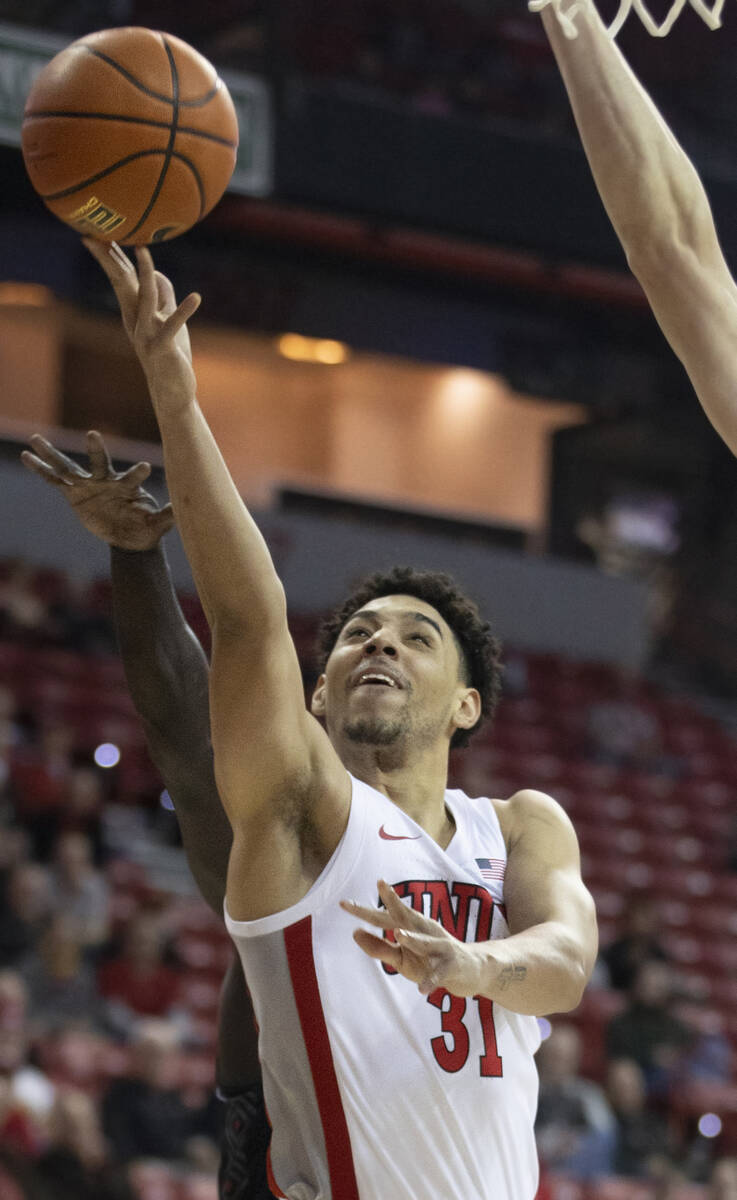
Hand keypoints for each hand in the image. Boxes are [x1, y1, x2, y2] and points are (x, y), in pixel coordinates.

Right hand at [21, 430, 173, 550]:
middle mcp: (107, 481)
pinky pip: (55, 481)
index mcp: (128, 487)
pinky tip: (27, 456)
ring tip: (34, 438)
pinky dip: (41, 470)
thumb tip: (183, 510)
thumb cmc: (146, 528)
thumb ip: (168, 516)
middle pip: (100, 462)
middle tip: (93, 435)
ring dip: (52, 453)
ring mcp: (89, 485)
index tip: (146, 467)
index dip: (138, 473)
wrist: (130, 536)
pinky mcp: (74, 494)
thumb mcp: (158, 525)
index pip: (132, 478)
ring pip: (69, 467)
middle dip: (96, 450)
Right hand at [83, 239, 200, 405]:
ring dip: (145, 273)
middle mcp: (135, 321)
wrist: (172, 391)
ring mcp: (146, 334)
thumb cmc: (170, 354)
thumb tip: (157, 273)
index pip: (119, 279)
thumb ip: (163, 298)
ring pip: (144, 298)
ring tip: (144, 250)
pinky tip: (196, 297)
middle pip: (120, 283)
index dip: (109, 257)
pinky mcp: (163, 347)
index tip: (94, 233)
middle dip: (110, 259)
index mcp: (133, 313)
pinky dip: (184, 311)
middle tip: (97, 235)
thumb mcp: (167, 321)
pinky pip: (173, 325)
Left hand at [341, 879, 490, 997]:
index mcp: (410, 927)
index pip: (384, 917)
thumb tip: (355, 933)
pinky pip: (439, 974)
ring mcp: (439, 947)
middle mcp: (424, 930)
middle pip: (405, 916)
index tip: (344, 903)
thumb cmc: (431, 960)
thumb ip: (379, 947)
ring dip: (412, 938)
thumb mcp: (402, 957)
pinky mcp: (451, 965)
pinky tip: (422, 990)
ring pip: (424, 942)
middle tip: (381, 886)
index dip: (365, 910)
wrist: (471, 969)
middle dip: (393, 902)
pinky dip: (431, 981)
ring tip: (399, 934)